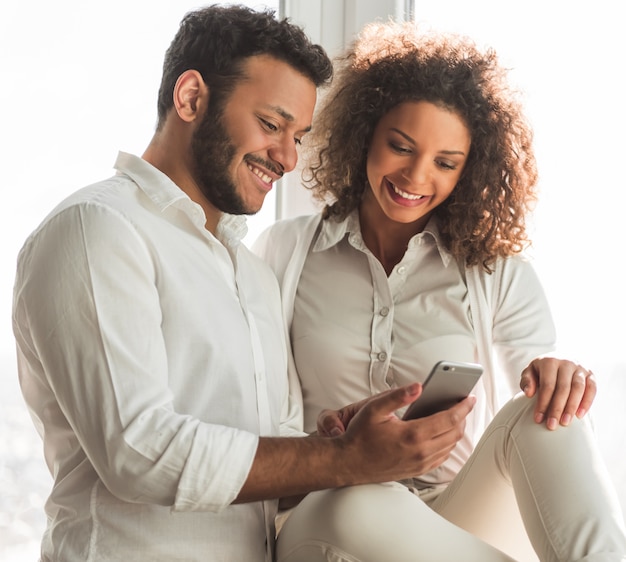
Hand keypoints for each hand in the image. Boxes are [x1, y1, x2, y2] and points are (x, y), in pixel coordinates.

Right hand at [328, 384, 474, 481]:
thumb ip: (397, 396)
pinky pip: (441, 457)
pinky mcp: (417, 471)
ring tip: (454, 417)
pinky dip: (447, 444)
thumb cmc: (359, 436)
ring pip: (450, 447)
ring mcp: (420, 464)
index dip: (463, 407)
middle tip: (462, 404)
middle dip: (462, 417)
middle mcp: (420, 452)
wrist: (349, 463)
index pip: (449, 420)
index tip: (469, 398)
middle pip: (455, 434)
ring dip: (456, 431)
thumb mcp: (373, 409)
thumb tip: (418, 386)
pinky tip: (442, 434)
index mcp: (413, 435)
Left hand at [520, 357, 595, 429]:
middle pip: (563, 388)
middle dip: (557, 409)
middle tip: (552, 425)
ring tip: (565, 422)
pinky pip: (592, 389)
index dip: (543, 403)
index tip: (538, 419)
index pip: (547, 385)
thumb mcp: (530, 371)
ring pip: (578, 389)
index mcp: (550, 361)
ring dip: (572, 407)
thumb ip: (526, 381)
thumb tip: (529, 393)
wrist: (559, 358)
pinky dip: (587, 402)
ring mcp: (580, 367)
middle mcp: (566, 362)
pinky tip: (580, 416)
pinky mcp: (590, 374)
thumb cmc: (541, 370)